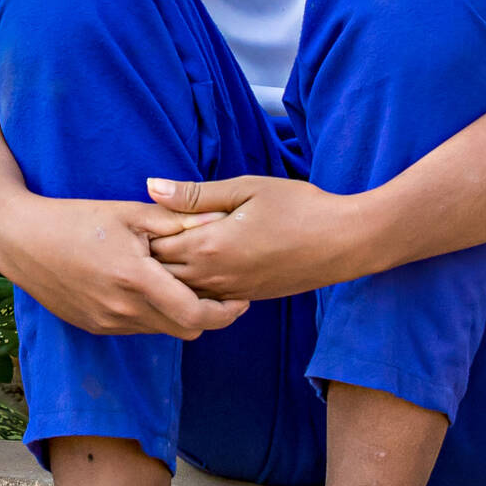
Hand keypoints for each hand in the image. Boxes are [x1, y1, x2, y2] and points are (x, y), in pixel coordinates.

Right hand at [0, 191, 248, 338]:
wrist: (20, 239)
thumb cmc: (76, 219)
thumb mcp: (129, 213)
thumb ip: (178, 222)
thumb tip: (222, 224)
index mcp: (136, 279)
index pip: (198, 315)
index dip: (226, 312)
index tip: (240, 297)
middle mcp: (123, 309)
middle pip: (187, 330)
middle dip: (207, 315)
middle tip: (216, 291)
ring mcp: (107, 322)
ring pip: (163, 331)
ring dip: (177, 314)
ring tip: (179, 284)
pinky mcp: (94, 327)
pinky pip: (137, 328)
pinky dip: (151, 314)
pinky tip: (145, 288)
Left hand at [145, 175, 374, 302]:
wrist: (346, 242)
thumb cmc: (299, 207)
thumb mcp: (245, 189)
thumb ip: (194, 193)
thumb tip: (151, 187)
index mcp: (209, 246)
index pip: (154, 246)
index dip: (143, 231)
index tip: (140, 217)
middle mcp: (215, 277)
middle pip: (161, 273)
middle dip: (149, 255)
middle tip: (146, 234)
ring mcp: (231, 293)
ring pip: (181, 290)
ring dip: (169, 273)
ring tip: (167, 248)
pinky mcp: (247, 299)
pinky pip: (205, 298)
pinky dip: (192, 284)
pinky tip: (196, 265)